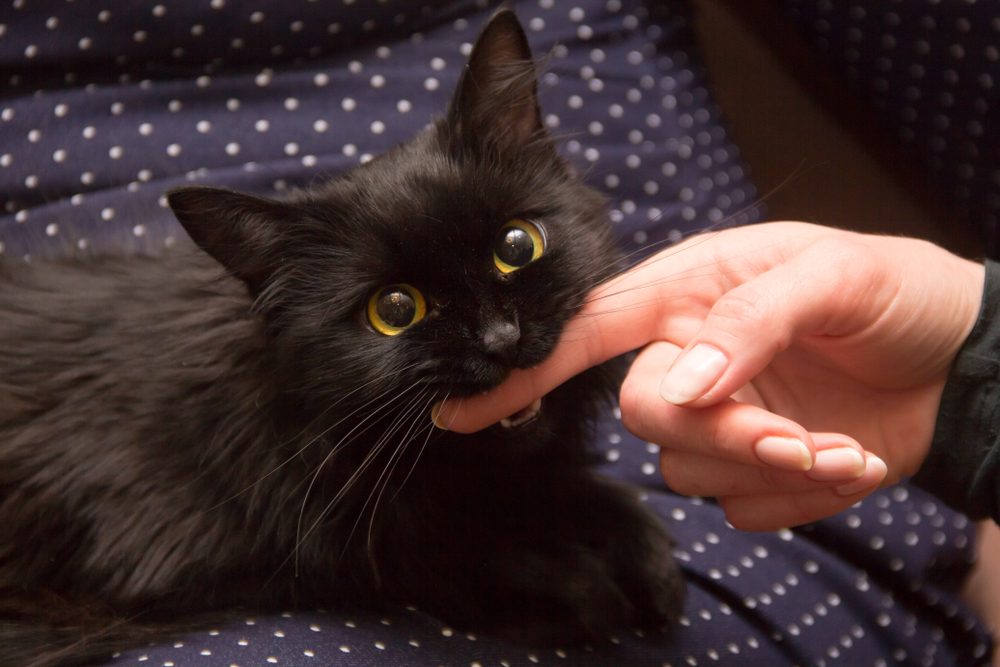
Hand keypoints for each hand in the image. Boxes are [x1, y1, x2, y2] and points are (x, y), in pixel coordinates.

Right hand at [433, 222, 985, 529]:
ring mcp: (718, 420)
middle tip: (796, 435)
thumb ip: (748, 320)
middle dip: (722, 434)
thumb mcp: (830, 276)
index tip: (461, 410)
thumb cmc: (891, 292)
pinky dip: (803, 497)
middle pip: (645, 414)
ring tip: (845, 446)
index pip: (584, 331)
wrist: (957, 360)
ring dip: (770, 467)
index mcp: (687, 295)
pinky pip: (744, 508)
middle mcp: (688, 357)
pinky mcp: (752, 473)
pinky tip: (850, 459)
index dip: (524, 370)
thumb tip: (686, 383)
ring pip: (687, 469)